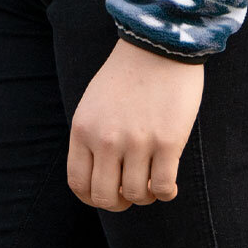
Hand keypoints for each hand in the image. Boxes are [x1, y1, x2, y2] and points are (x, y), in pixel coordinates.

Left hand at [67, 39, 203, 210]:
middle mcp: (105, 139)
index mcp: (83, 129)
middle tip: (131, 192)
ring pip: (136, 195)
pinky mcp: (167, 142)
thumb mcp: (94, 103)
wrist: (159, 44)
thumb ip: (91, 136)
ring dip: (145, 196)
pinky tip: (169, 184)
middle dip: (119, 203)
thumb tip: (100, 177)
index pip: (78, 184)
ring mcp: (136, 142)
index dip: (93, 198)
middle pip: (105, 197)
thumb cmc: (128, 74)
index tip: (109, 194)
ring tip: (152, 180)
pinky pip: (162, 188)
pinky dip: (165, 193)